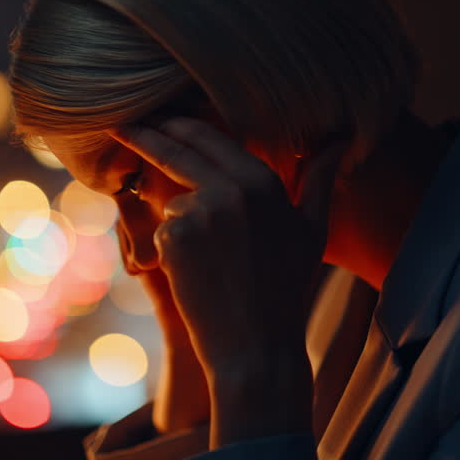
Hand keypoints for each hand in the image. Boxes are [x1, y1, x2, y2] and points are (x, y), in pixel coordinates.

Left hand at [110, 118, 347, 446]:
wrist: (256, 345)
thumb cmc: (286, 288)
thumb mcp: (312, 229)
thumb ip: (319, 178)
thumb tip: (339, 140)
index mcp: (263, 181)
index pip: (211, 138)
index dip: (179, 124)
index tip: (157, 114)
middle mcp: (230, 188)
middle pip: (177, 152)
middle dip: (145, 136)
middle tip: (121, 125)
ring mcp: (199, 213)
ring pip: (173, 204)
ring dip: (181, 226)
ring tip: (213, 266)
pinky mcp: (174, 239)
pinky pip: (162, 234)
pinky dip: (171, 253)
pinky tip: (197, 277)